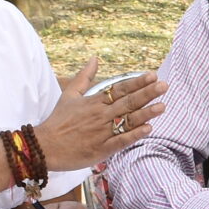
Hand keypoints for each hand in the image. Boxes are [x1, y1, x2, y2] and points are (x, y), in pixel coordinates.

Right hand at [33, 58, 166, 170]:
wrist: (44, 147)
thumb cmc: (58, 121)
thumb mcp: (69, 95)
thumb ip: (84, 77)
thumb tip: (94, 58)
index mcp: (94, 102)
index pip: (119, 89)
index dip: (137, 82)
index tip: (152, 75)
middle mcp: (100, 115)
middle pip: (127, 103)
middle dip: (147, 93)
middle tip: (164, 86)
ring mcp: (101, 133)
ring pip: (127, 121)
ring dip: (146, 113)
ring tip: (162, 106)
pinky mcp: (100, 149)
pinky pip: (120, 141)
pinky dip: (134, 135)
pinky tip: (148, 129)